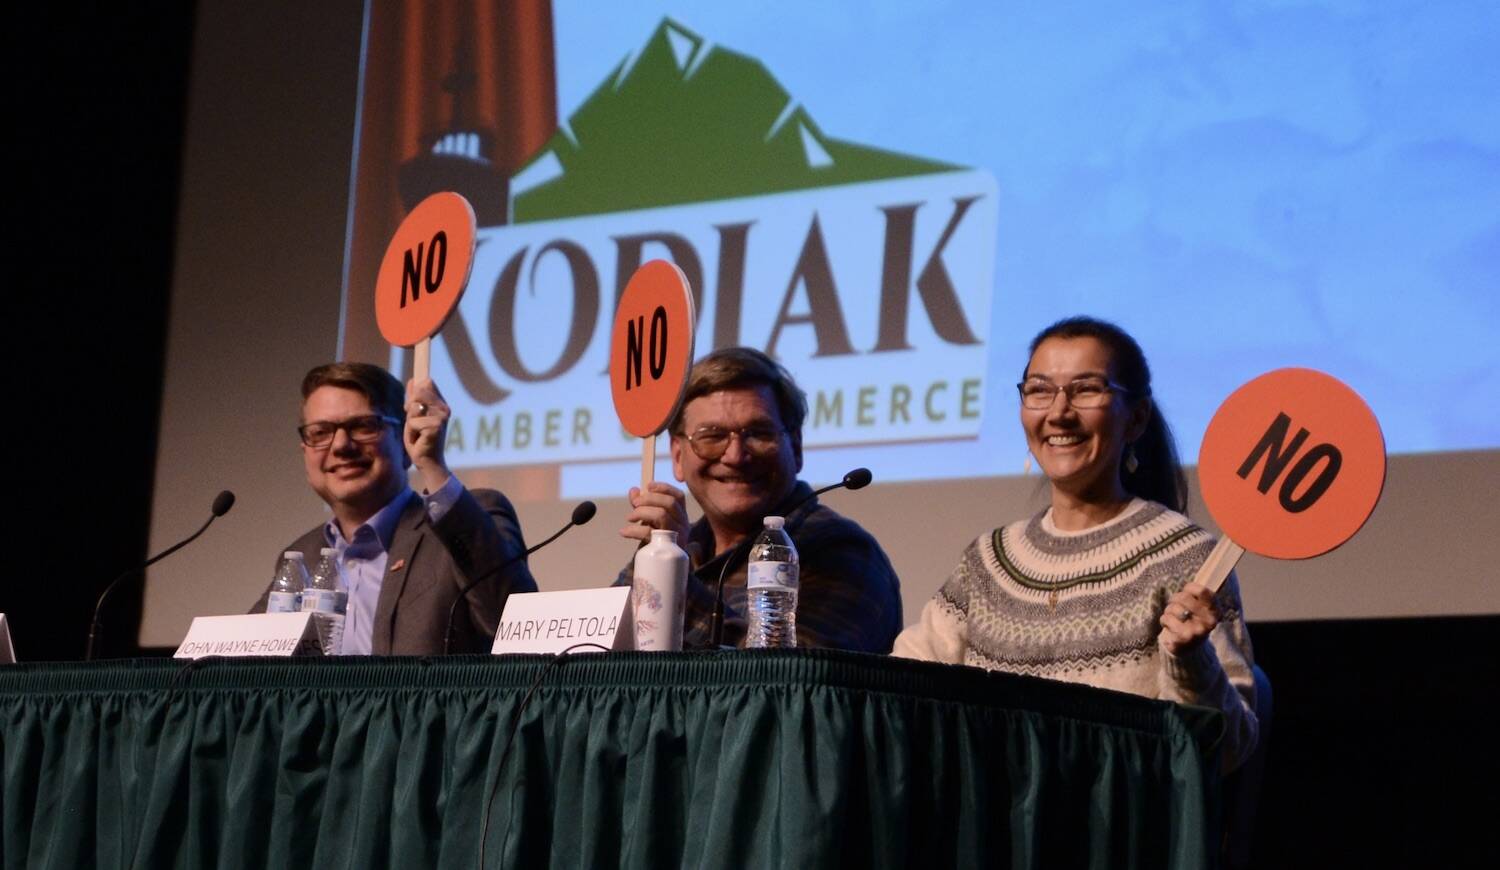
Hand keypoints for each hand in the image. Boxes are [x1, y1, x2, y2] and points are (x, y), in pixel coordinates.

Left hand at [405, 377, 450, 493]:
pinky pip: (413, 422)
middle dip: (410, 405)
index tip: (421, 353)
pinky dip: (411, 432)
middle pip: (420, 390)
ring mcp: (441, 417)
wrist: (427, 462)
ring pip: (414, 407)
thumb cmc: (420, 440)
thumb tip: (414, 379)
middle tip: (413, 421)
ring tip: (416, 432)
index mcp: (439, 404)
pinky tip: (418, 439)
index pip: (428, 382)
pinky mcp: (436, 427)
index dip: (420, 379)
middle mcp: (444, 408)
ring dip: (410, 421)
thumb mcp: (413, 417)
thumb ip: (413, 400)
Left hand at [619, 481, 690, 546]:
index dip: (664, 488)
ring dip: (642, 512)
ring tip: (630, 518)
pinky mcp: (667, 547)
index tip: (648, 486)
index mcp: (681, 515)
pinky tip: (624, 532)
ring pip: (661, 515)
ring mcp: (677, 535)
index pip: (678, 496)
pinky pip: (650, 533)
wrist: (663, 569)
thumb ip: (642, 505)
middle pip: (669, 503)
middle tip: (634, 504)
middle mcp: (683, 523)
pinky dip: (633, 530)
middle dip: (648, 499)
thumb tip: (634, 490)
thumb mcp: (650, 521)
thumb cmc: (657, 543)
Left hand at [1158, 582, 1218, 656]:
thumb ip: (1200, 596)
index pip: (1202, 590)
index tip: (1186, 591)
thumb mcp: (1202, 609)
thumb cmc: (1193, 621)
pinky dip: (1164, 620)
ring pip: (1173, 608)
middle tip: (1175, 605)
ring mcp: (1196, 631)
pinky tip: (1170, 626)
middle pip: (1184, 597)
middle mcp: (1208, 622)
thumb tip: (1203, 571)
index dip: (1190, 588)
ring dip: (1169, 611)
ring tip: (1174, 618)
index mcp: (1215, 611)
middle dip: (1175, 599)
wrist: (1190, 649)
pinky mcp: (1182, 639)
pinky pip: (1166, 619)